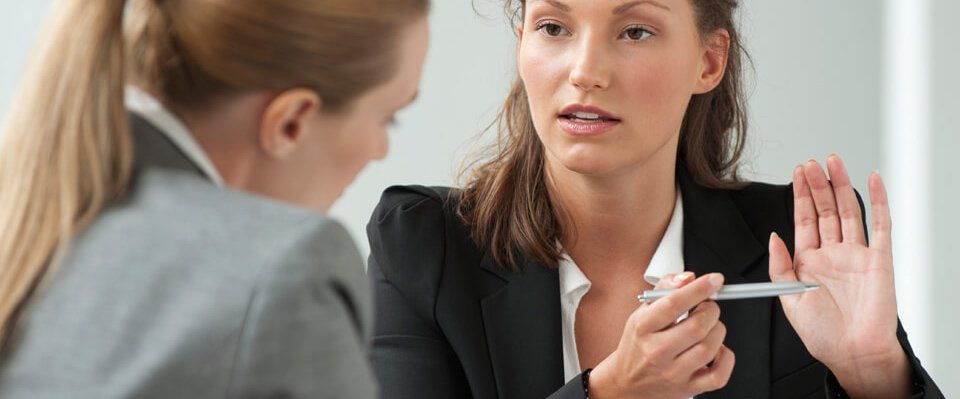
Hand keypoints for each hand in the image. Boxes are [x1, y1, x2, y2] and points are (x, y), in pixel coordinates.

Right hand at [589, 273, 733, 398]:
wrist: (627, 381)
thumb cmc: (638, 344)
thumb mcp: (642, 312)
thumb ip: (664, 290)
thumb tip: (687, 278)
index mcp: (643, 328)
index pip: (673, 303)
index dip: (698, 289)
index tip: (714, 280)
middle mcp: (656, 351)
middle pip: (697, 326)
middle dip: (711, 310)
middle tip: (708, 307)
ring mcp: (673, 373)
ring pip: (710, 347)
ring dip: (718, 330)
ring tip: (710, 327)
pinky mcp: (688, 388)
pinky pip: (719, 375)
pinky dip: (725, 357)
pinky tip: (716, 349)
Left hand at [768, 156, 910, 397]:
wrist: (852, 353)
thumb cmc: (823, 334)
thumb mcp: (788, 299)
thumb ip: (780, 266)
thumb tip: (773, 236)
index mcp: (809, 262)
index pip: (803, 219)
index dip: (800, 195)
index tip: (796, 173)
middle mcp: (833, 254)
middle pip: (825, 210)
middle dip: (817, 185)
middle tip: (810, 162)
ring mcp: (856, 254)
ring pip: (849, 211)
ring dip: (841, 186)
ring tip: (833, 162)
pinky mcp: (879, 259)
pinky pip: (880, 225)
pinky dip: (878, 201)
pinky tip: (873, 180)